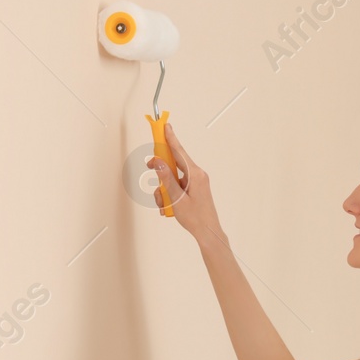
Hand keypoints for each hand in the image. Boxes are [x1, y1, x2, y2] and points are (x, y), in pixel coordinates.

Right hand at [148, 121, 224, 247]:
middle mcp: (197, 175)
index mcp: (195, 174)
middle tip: (150, 170)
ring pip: (172, 178)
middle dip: (160, 171)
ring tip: (164, 204)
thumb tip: (158, 162)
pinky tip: (168, 207)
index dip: (170, 138)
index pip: (179, 151)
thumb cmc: (196, 219)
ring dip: (163, 190)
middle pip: (173, 164)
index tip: (164, 126)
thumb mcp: (177, 199)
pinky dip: (169, 195)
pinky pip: (177, 186)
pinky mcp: (193, 189)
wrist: (208, 233)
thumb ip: (166, 179)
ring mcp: (195, 182)